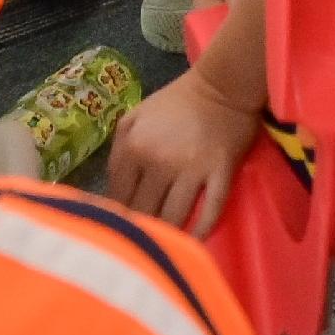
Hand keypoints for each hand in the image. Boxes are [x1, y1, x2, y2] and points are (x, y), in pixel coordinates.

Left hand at [103, 73, 249, 238]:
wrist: (222, 86)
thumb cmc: (175, 102)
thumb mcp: (135, 116)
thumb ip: (118, 150)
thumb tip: (112, 192)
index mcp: (134, 148)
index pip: (118, 196)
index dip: (117, 214)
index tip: (120, 226)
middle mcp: (159, 162)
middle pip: (144, 211)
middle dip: (140, 228)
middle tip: (140, 242)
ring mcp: (192, 170)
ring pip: (173, 217)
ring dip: (168, 235)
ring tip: (164, 247)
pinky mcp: (220, 173)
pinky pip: (210, 210)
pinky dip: (202, 230)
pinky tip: (195, 241)